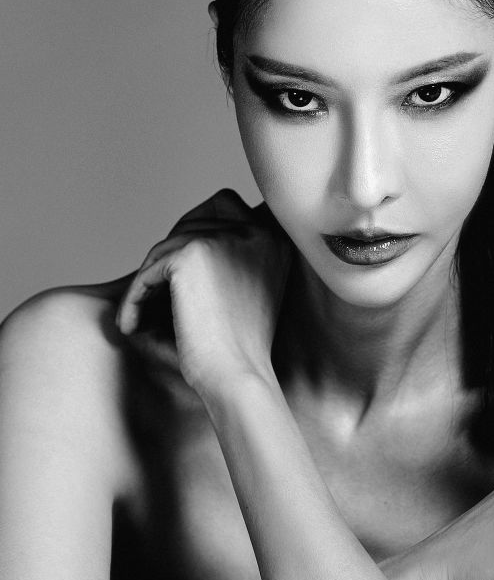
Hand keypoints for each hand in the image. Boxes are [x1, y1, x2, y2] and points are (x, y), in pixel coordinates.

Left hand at [116, 189, 292, 392]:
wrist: (237, 376)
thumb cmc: (239, 348)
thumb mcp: (246, 291)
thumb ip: (225, 259)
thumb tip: (173, 238)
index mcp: (275, 237)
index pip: (225, 203)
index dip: (196, 230)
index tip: (176, 270)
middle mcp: (256, 230)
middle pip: (192, 221)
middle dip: (168, 256)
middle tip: (151, 295)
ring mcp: (225, 238)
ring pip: (167, 247)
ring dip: (148, 281)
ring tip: (140, 316)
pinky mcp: (192, 253)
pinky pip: (148, 270)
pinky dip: (135, 298)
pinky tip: (131, 326)